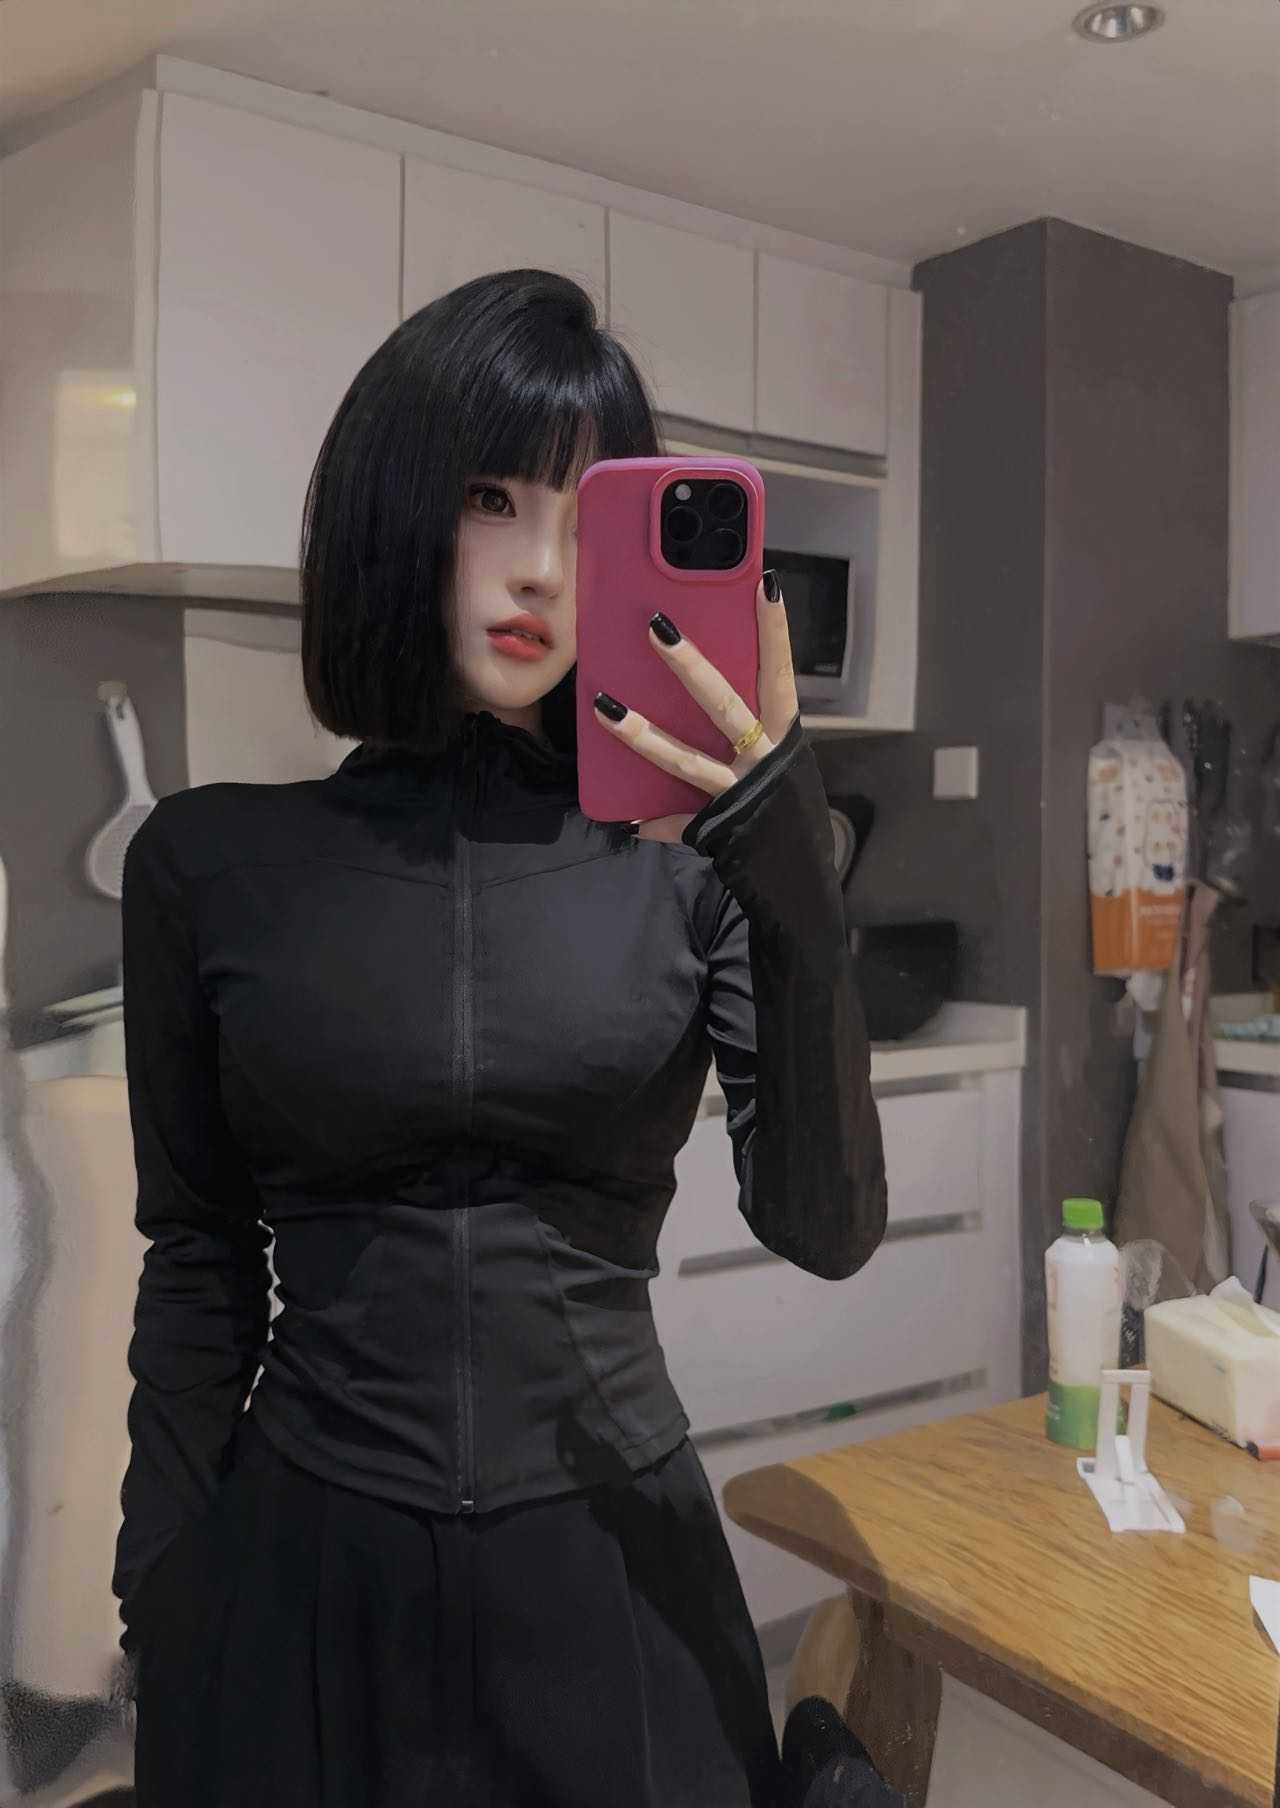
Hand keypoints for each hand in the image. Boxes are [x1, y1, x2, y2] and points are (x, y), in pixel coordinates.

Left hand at [592, 573, 799, 842]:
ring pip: (686, 760)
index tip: (765, 583)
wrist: (801, 880)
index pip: (780, 673)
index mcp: (784, 737)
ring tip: (604, 707)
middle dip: (689, 665)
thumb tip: (712, 691)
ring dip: (642, 735)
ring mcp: (739, 795)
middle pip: (724, 704)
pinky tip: (625, 819)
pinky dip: (653, 823)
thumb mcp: (781, 766)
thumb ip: (750, 734)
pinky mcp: (717, 828)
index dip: (774, 631)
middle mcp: (764, 760)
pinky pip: (676, 823)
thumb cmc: (787, 810)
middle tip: (655, 627)